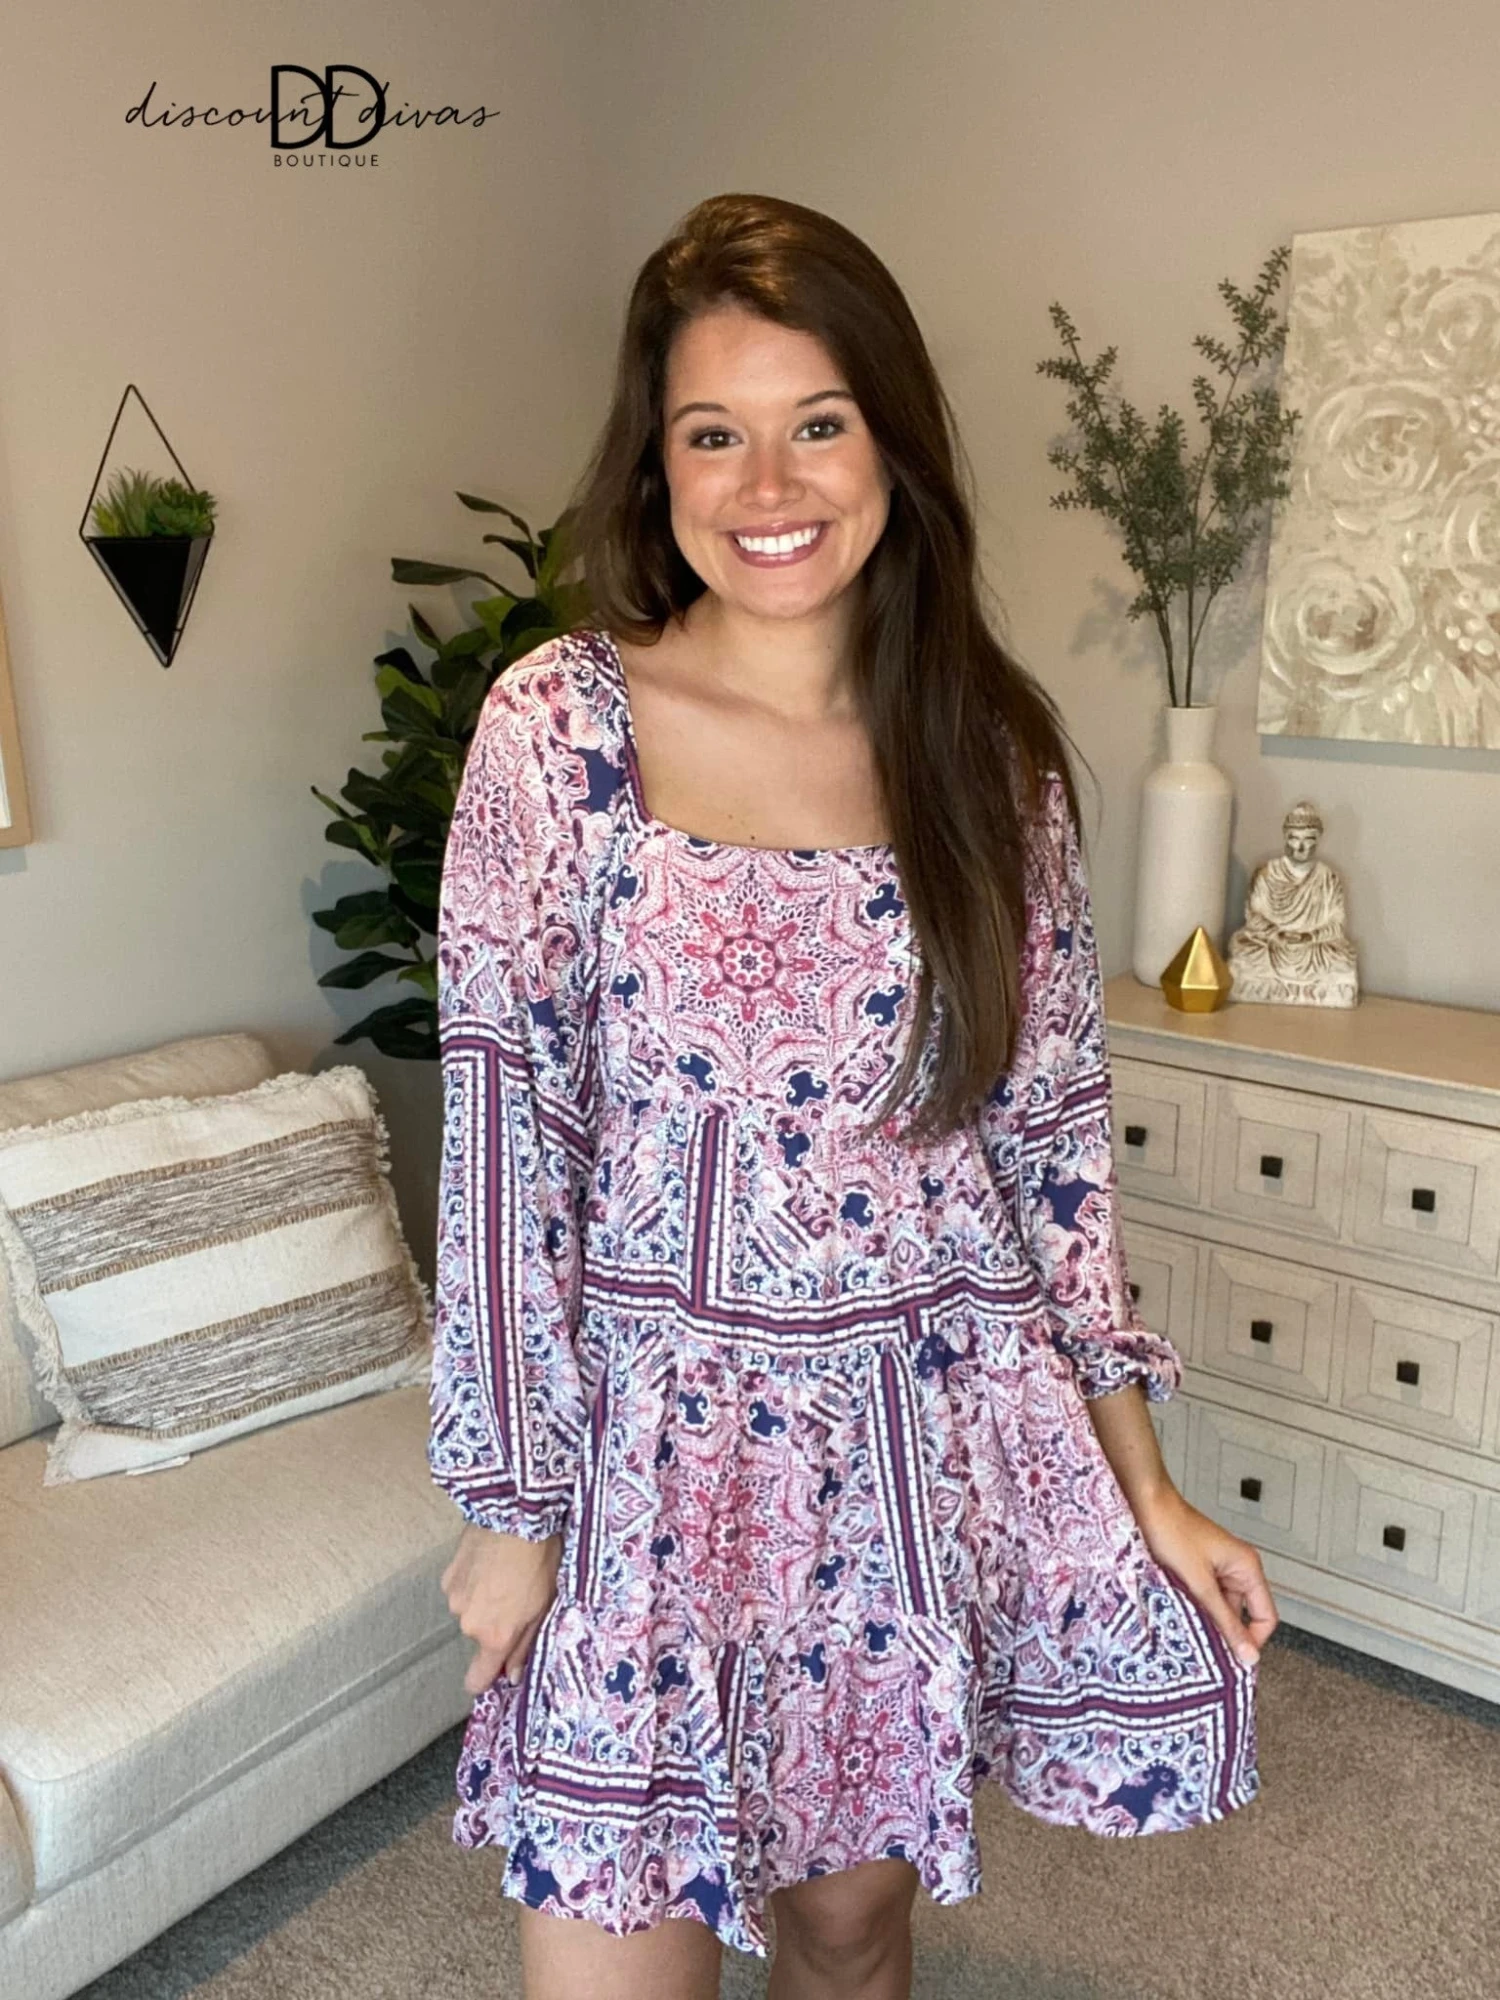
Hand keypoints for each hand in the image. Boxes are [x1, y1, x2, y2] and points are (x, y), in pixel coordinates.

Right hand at [441, 1524, 563, 1695]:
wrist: (515, 1517)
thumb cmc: (539, 1561)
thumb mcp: (544, 1605)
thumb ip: (525, 1644)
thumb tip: (513, 1675)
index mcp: (495, 1636)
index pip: (477, 1678)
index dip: (483, 1679)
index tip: (491, 1673)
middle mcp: (469, 1623)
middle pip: (479, 1635)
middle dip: (493, 1623)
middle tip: (515, 1597)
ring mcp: (455, 1598)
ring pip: (469, 1610)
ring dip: (481, 1599)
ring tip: (503, 1574)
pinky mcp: (447, 1575)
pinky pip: (460, 1587)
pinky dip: (471, 1580)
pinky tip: (487, 1562)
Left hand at [1131, 1488, 1277, 1667]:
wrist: (1145, 1504)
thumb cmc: (1172, 1532)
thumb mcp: (1200, 1583)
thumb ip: (1225, 1620)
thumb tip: (1248, 1654)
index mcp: (1247, 1567)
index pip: (1266, 1616)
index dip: (1252, 1639)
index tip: (1232, 1658)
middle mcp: (1238, 1568)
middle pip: (1244, 1614)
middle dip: (1226, 1632)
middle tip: (1205, 1652)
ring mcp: (1219, 1568)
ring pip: (1222, 1608)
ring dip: (1208, 1620)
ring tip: (1188, 1630)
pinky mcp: (1201, 1569)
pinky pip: (1207, 1598)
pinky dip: (1196, 1608)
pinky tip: (1180, 1615)